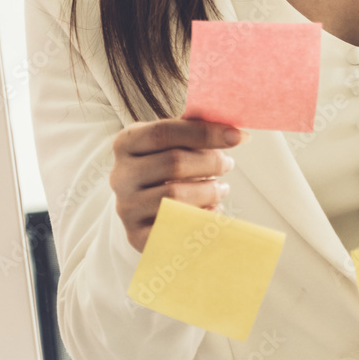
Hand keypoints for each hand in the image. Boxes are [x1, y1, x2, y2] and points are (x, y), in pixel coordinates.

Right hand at [110, 118, 249, 252]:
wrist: (141, 203)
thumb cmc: (164, 162)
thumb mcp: (170, 141)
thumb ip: (192, 129)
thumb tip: (229, 123)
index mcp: (126, 142)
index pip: (164, 132)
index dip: (205, 132)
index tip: (238, 136)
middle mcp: (120, 175)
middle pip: (173, 163)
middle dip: (210, 162)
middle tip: (228, 164)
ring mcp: (126, 208)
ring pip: (176, 197)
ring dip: (209, 191)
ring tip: (222, 187)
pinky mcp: (137, 236)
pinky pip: (177, 227)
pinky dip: (202, 217)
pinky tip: (213, 209)